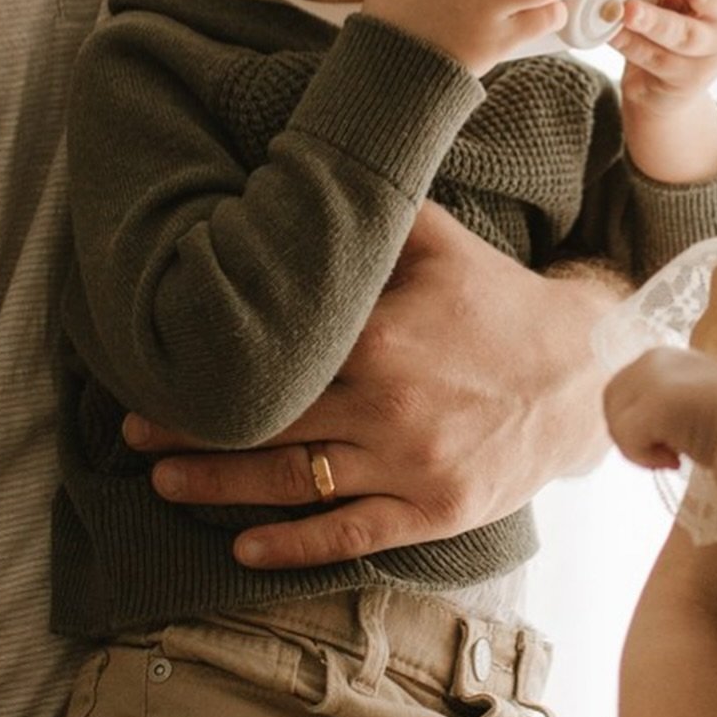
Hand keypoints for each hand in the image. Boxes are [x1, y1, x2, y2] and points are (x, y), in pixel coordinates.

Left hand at [126, 203, 617, 567]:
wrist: (583, 371)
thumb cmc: (500, 299)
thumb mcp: (440, 239)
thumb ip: (371, 214)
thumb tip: (302, 167)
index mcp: (380, 337)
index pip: (274, 361)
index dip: (208, 372)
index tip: (156, 370)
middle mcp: (389, 405)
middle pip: (268, 426)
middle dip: (190, 433)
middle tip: (132, 434)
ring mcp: (411, 465)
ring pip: (296, 485)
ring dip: (220, 487)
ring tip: (164, 482)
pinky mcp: (435, 510)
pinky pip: (350, 535)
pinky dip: (292, 548)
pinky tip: (242, 547)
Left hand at [604, 345, 716, 470]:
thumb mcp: (691, 399)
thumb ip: (663, 399)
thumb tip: (636, 424)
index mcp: (662, 356)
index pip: (623, 390)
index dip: (636, 422)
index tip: (669, 443)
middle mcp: (653, 359)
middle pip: (611, 402)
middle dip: (630, 435)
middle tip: (665, 455)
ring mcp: (654, 378)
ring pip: (616, 421)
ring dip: (638, 449)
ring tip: (673, 458)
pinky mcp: (656, 402)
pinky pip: (627, 437)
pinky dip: (643, 458)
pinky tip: (675, 461)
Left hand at [614, 0, 716, 109]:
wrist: (665, 91)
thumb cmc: (668, 31)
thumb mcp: (671, 1)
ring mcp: (708, 58)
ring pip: (682, 35)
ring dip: (653, 19)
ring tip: (627, 9)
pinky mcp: (685, 82)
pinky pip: (655, 59)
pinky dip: (631, 44)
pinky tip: (611, 32)